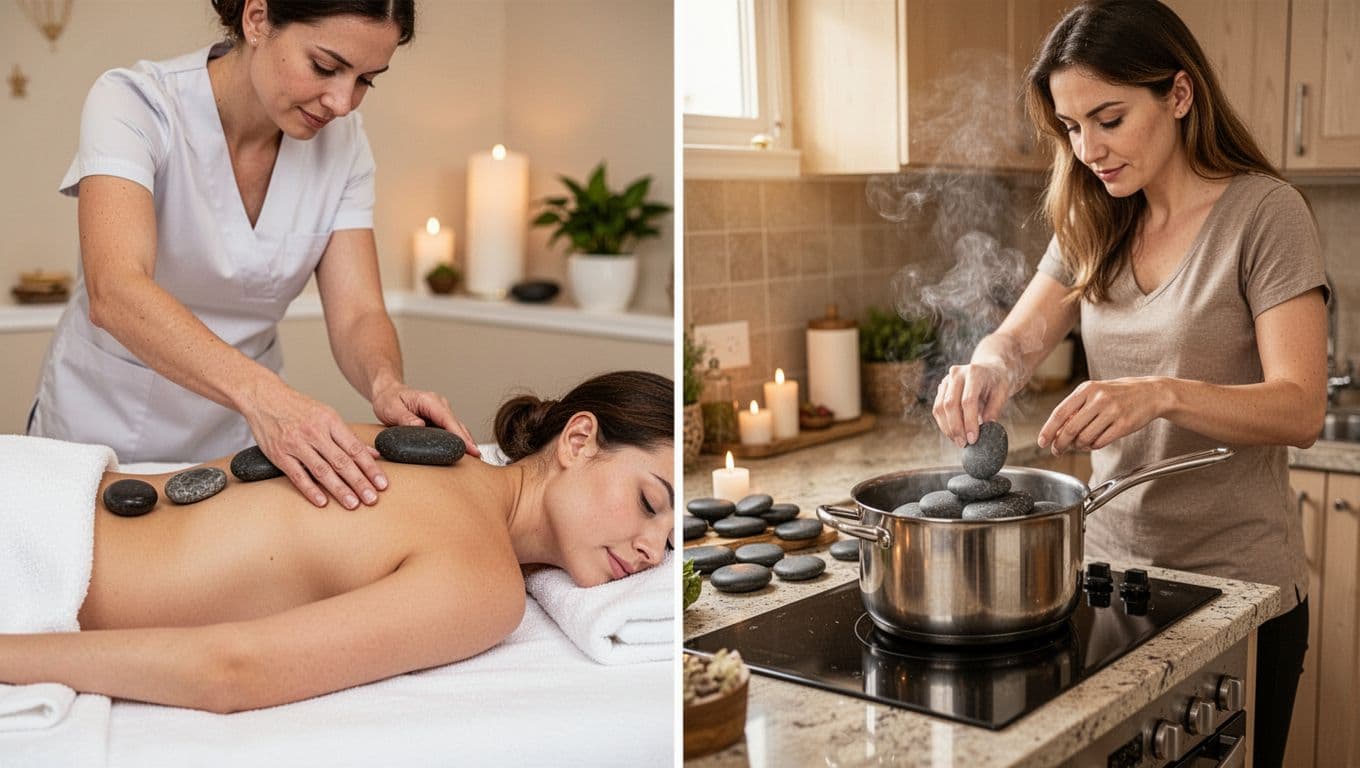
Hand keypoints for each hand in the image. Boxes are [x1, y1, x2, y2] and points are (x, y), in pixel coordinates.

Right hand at [242, 385, 386, 508]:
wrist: (264, 397)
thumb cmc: (299, 408)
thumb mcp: (327, 415)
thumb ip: (349, 437)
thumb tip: (374, 454)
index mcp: (330, 421)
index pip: (354, 448)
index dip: (370, 467)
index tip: (382, 483)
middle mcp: (314, 432)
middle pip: (341, 461)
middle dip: (359, 482)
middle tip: (372, 499)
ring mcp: (295, 444)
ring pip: (321, 470)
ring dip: (339, 489)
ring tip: (353, 504)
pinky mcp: (278, 454)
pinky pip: (297, 475)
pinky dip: (310, 490)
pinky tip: (322, 502)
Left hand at [371, 385, 480, 457]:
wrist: (387, 392)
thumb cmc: (388, 399)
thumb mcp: (391, 408)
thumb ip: (405, 418)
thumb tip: (420, 427)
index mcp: (430, 401)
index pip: (449, 419)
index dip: (460, 435)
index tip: (469, 448)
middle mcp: (439, 404)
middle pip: (458, 424)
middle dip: (468, 440)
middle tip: (478, 457)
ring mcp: (441, 411)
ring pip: (457, 427)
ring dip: (466, 441)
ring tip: (475, 457)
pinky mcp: (439, 418)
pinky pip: (451, 429)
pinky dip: (459, 439)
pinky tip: (464, 450)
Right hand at [932, 362, 1011, 447]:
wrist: (990, 369)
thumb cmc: (997, 382)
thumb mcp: (1003, 394)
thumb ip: (995, 409)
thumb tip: (987, 428)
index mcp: (975, 372)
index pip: (968, 400)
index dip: (969, 422)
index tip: (973, 439)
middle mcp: (957, 373)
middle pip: (950, 404)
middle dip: (956, 427)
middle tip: (963, 444)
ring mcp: (947, 380)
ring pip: (940, 407)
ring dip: (948, 427)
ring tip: (958, 441)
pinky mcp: (942, 388)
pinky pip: (937, 408)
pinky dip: (944, 423)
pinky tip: (953, 433)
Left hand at [1037, 377, 1165, 453]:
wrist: (1150, 393)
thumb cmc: (1117, 394)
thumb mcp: (1094, 392)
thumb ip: (1076, 408)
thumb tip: (1056, 431)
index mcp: (1087, 389)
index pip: (1060, 412)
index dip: (1048, 430)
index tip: (1042, 442)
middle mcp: (1098, 399)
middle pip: (1070, 429)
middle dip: (1060, 444)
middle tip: (1056, 451)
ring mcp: (1112, 412)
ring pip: (1085, 438)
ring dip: (1078, 446)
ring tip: (1079, 445)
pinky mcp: (1124, 425)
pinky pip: (1100, 442)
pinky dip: (1093, 446)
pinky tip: (1093, 443)